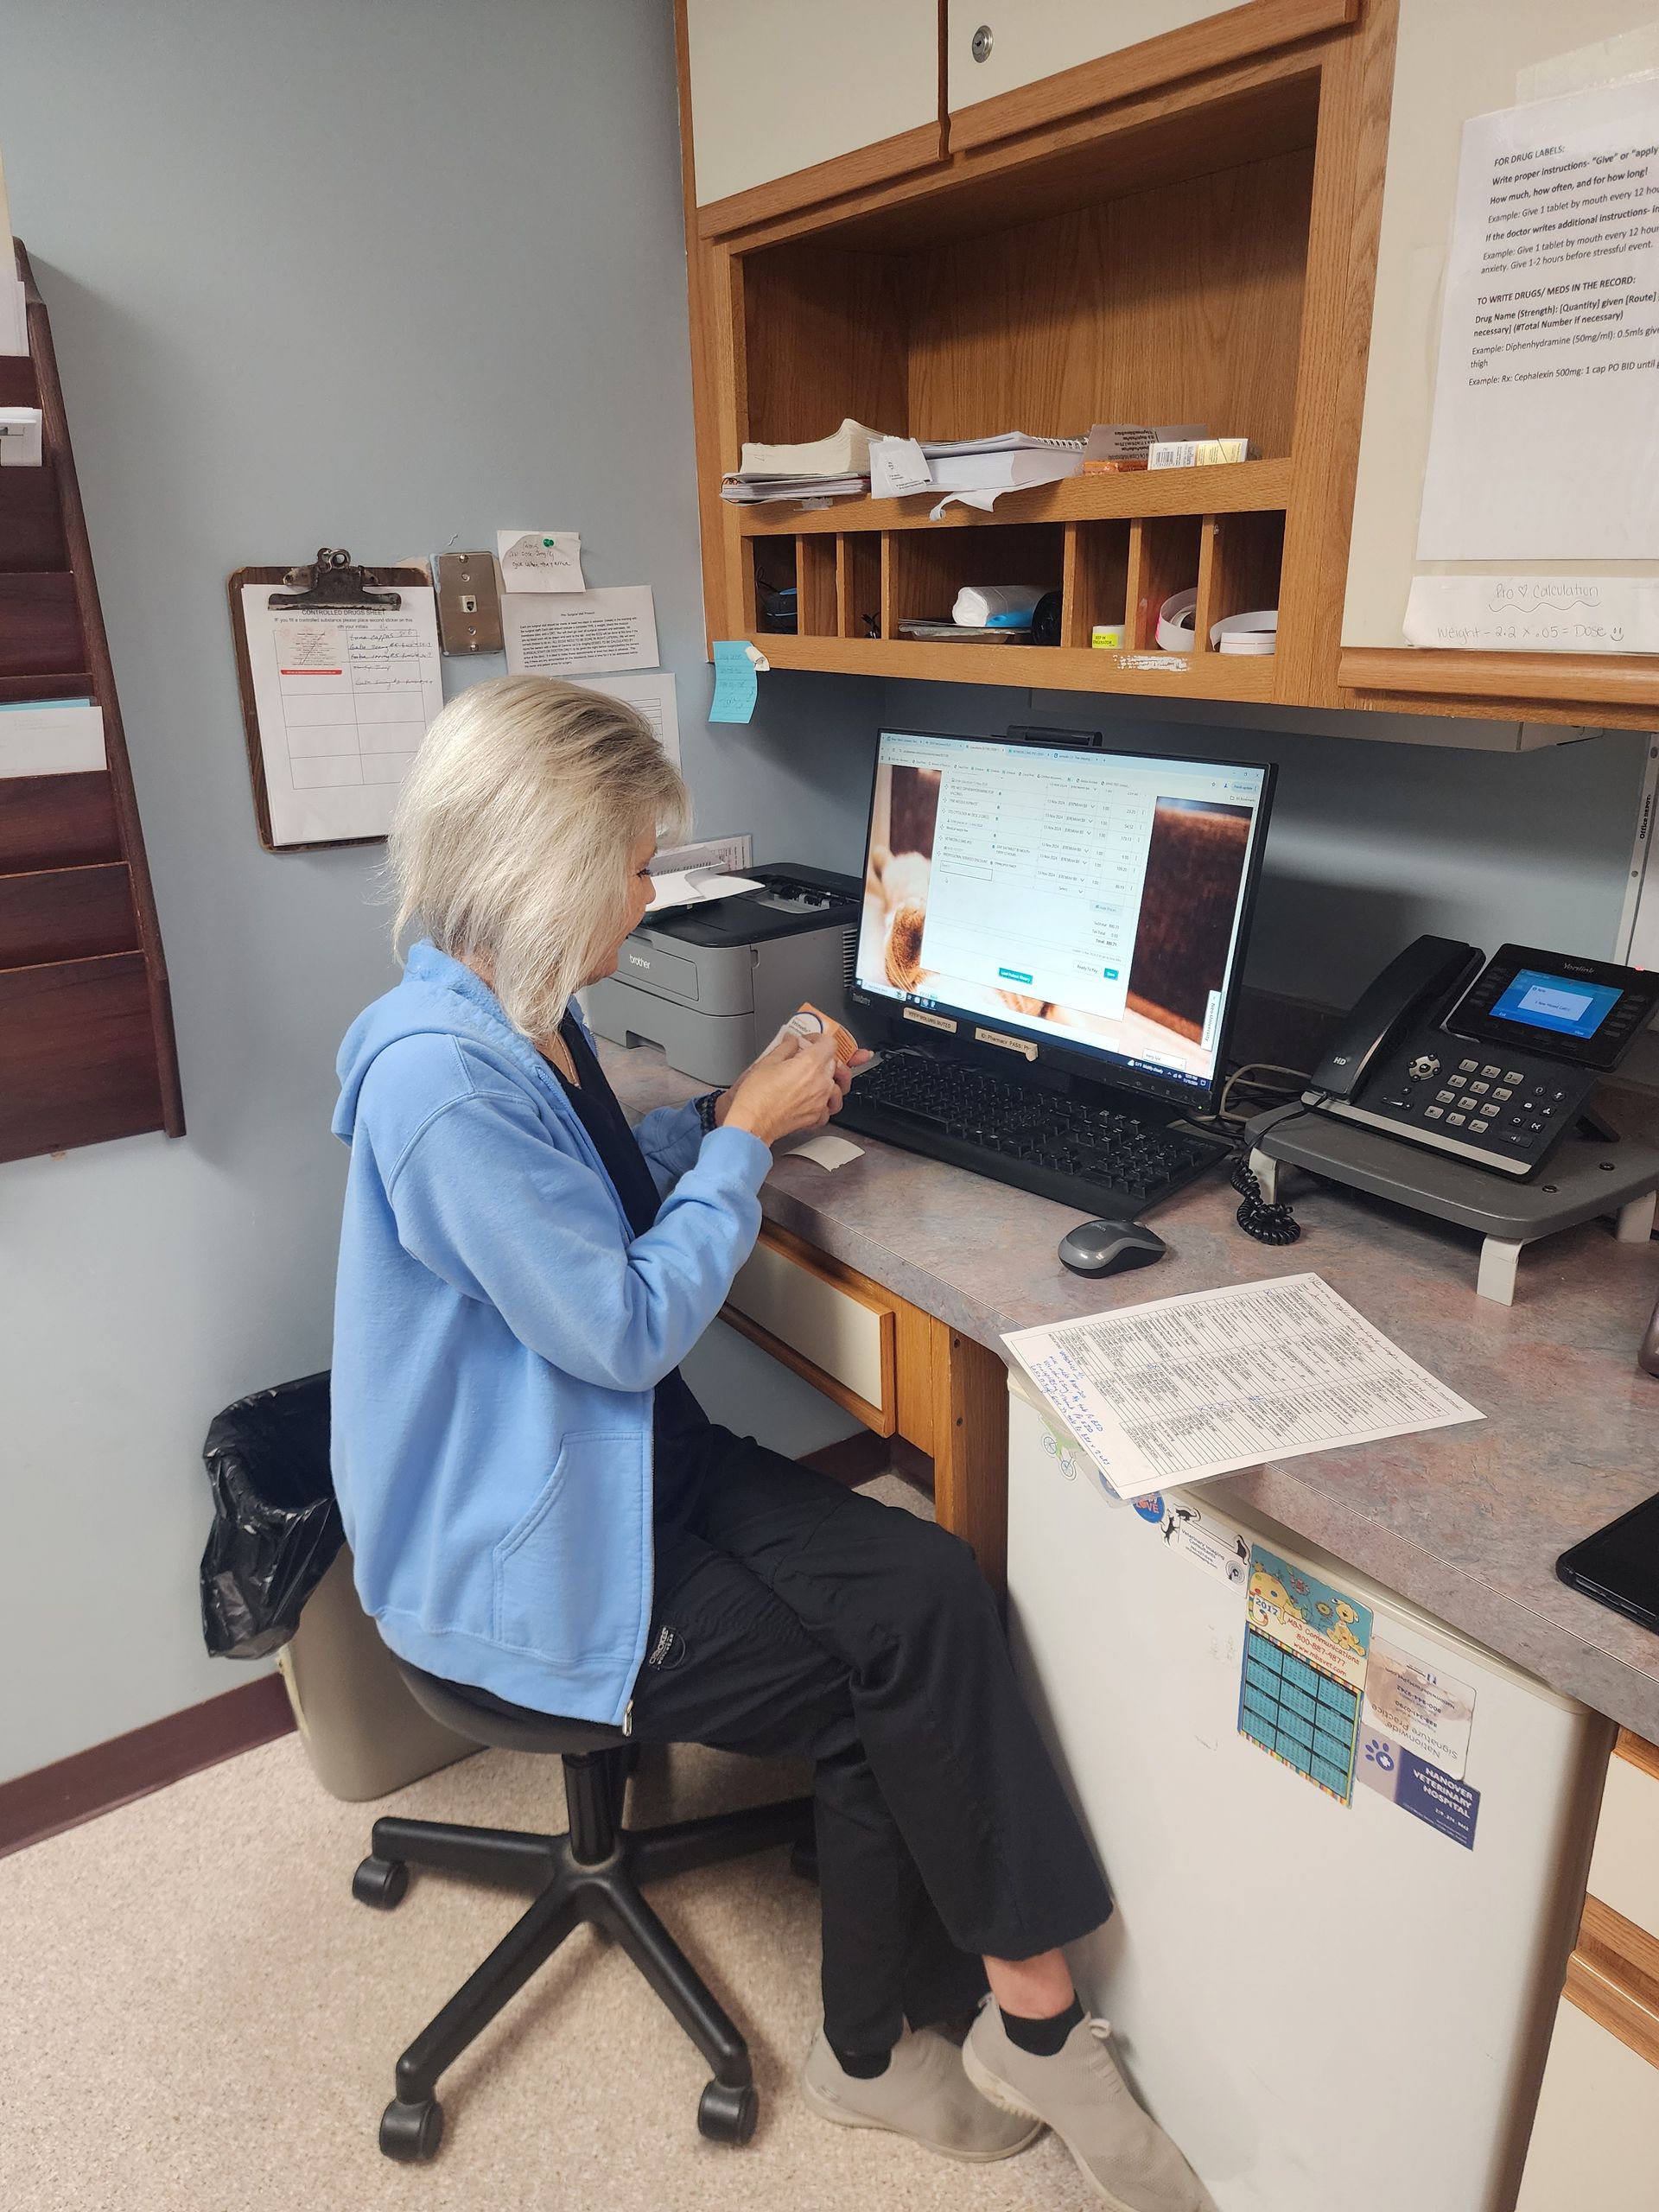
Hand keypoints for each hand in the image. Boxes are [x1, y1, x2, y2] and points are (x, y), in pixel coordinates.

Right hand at [719, 1034, 844, 1147]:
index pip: (830, 1043)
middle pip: (835, 1064)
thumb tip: (791, 1041)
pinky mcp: (816, 1116)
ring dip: (830, 1081)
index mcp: (810, 1063)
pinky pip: (829, 1108)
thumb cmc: (756, 1096)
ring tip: (817, 1080)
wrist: (752, 1123)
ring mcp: (821, 1101)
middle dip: (824, 1058)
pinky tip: (814, 1100)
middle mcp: (821, 1082)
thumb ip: (785, 1047)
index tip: (809, 1042)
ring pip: (838, 1087)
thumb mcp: (767, 1062)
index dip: (819, 1039)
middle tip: (809, 1059)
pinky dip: (825, 1104)